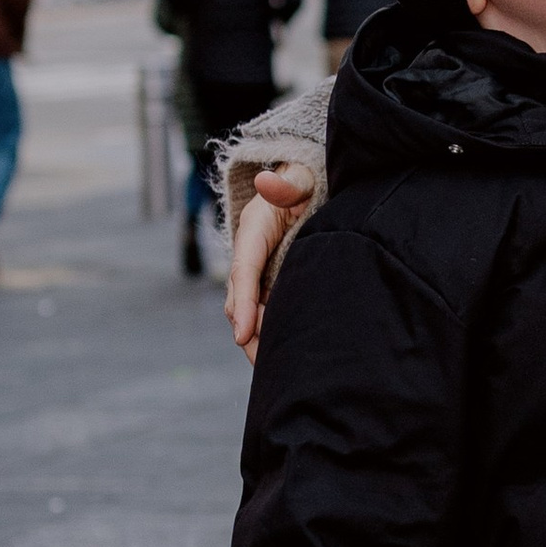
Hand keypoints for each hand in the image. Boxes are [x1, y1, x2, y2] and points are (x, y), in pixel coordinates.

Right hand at [227, 162, 313, 358]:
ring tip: (273, 368)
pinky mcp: (269, 281)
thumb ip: (285, 183)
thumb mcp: (296, 178)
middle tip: (264, 363)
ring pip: (248, 310)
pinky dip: (267, 332)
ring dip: (256, 338)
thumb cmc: (303, 182)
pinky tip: (281, 355)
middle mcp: (248, 254)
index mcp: (252, 231)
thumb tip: (268, 179)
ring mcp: (257, 270)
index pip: (243, 272)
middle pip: (239, 299)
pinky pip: (262, 311)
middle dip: (249, 332)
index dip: (244, 304)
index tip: (244, 335)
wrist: (306, 186)